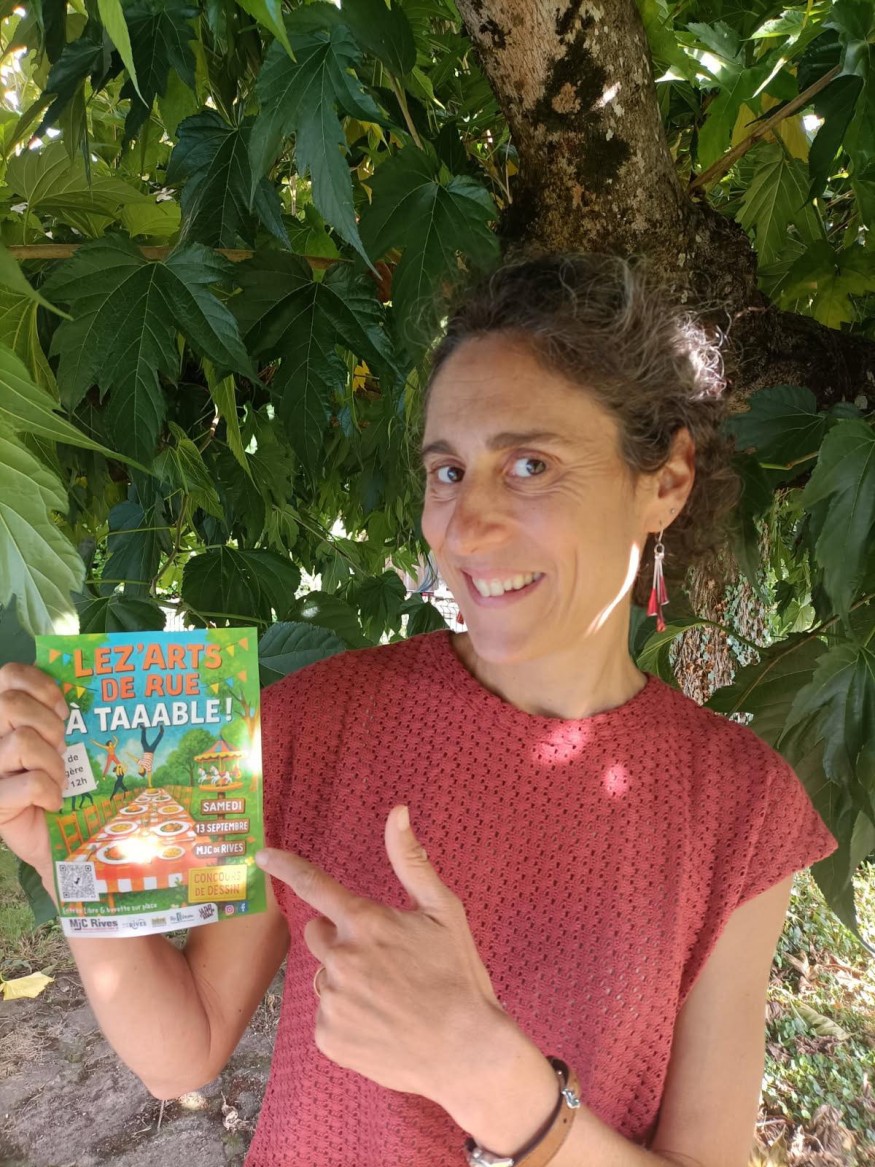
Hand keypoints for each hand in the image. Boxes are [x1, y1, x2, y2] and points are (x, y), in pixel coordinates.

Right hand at [0, 663, 67, 873]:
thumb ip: (60, 710)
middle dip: (48, 723)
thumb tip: (79, 682)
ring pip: (22, 742)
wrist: (64, 835)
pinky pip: (30, 783)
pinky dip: (51, 791)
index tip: (62, 708)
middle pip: (9, 703)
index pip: (8, 675)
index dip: (40, 685)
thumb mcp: (66, 739)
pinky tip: (53, 802)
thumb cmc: (67, 780)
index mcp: (3, 718)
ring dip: (52, 761)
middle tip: (61, 746)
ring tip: (58, 778)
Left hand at [255, 805, 517, 1111]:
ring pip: (325, 978)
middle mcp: (339, 959)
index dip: (286, 866)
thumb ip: (411, 860)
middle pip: (318, 935)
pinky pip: (327, 1016)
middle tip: (383, 959)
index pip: (314, 885)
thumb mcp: (444, 910)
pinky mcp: (328, 1038)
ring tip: (388, 999)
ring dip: (346, 981)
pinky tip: (380, 1024)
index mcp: (364, 923)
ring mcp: (331, 1001)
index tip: (262, 856)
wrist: (467, 1052)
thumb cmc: (458, 974)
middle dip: (341, 939)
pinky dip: (347, 1018)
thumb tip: (397, 811)